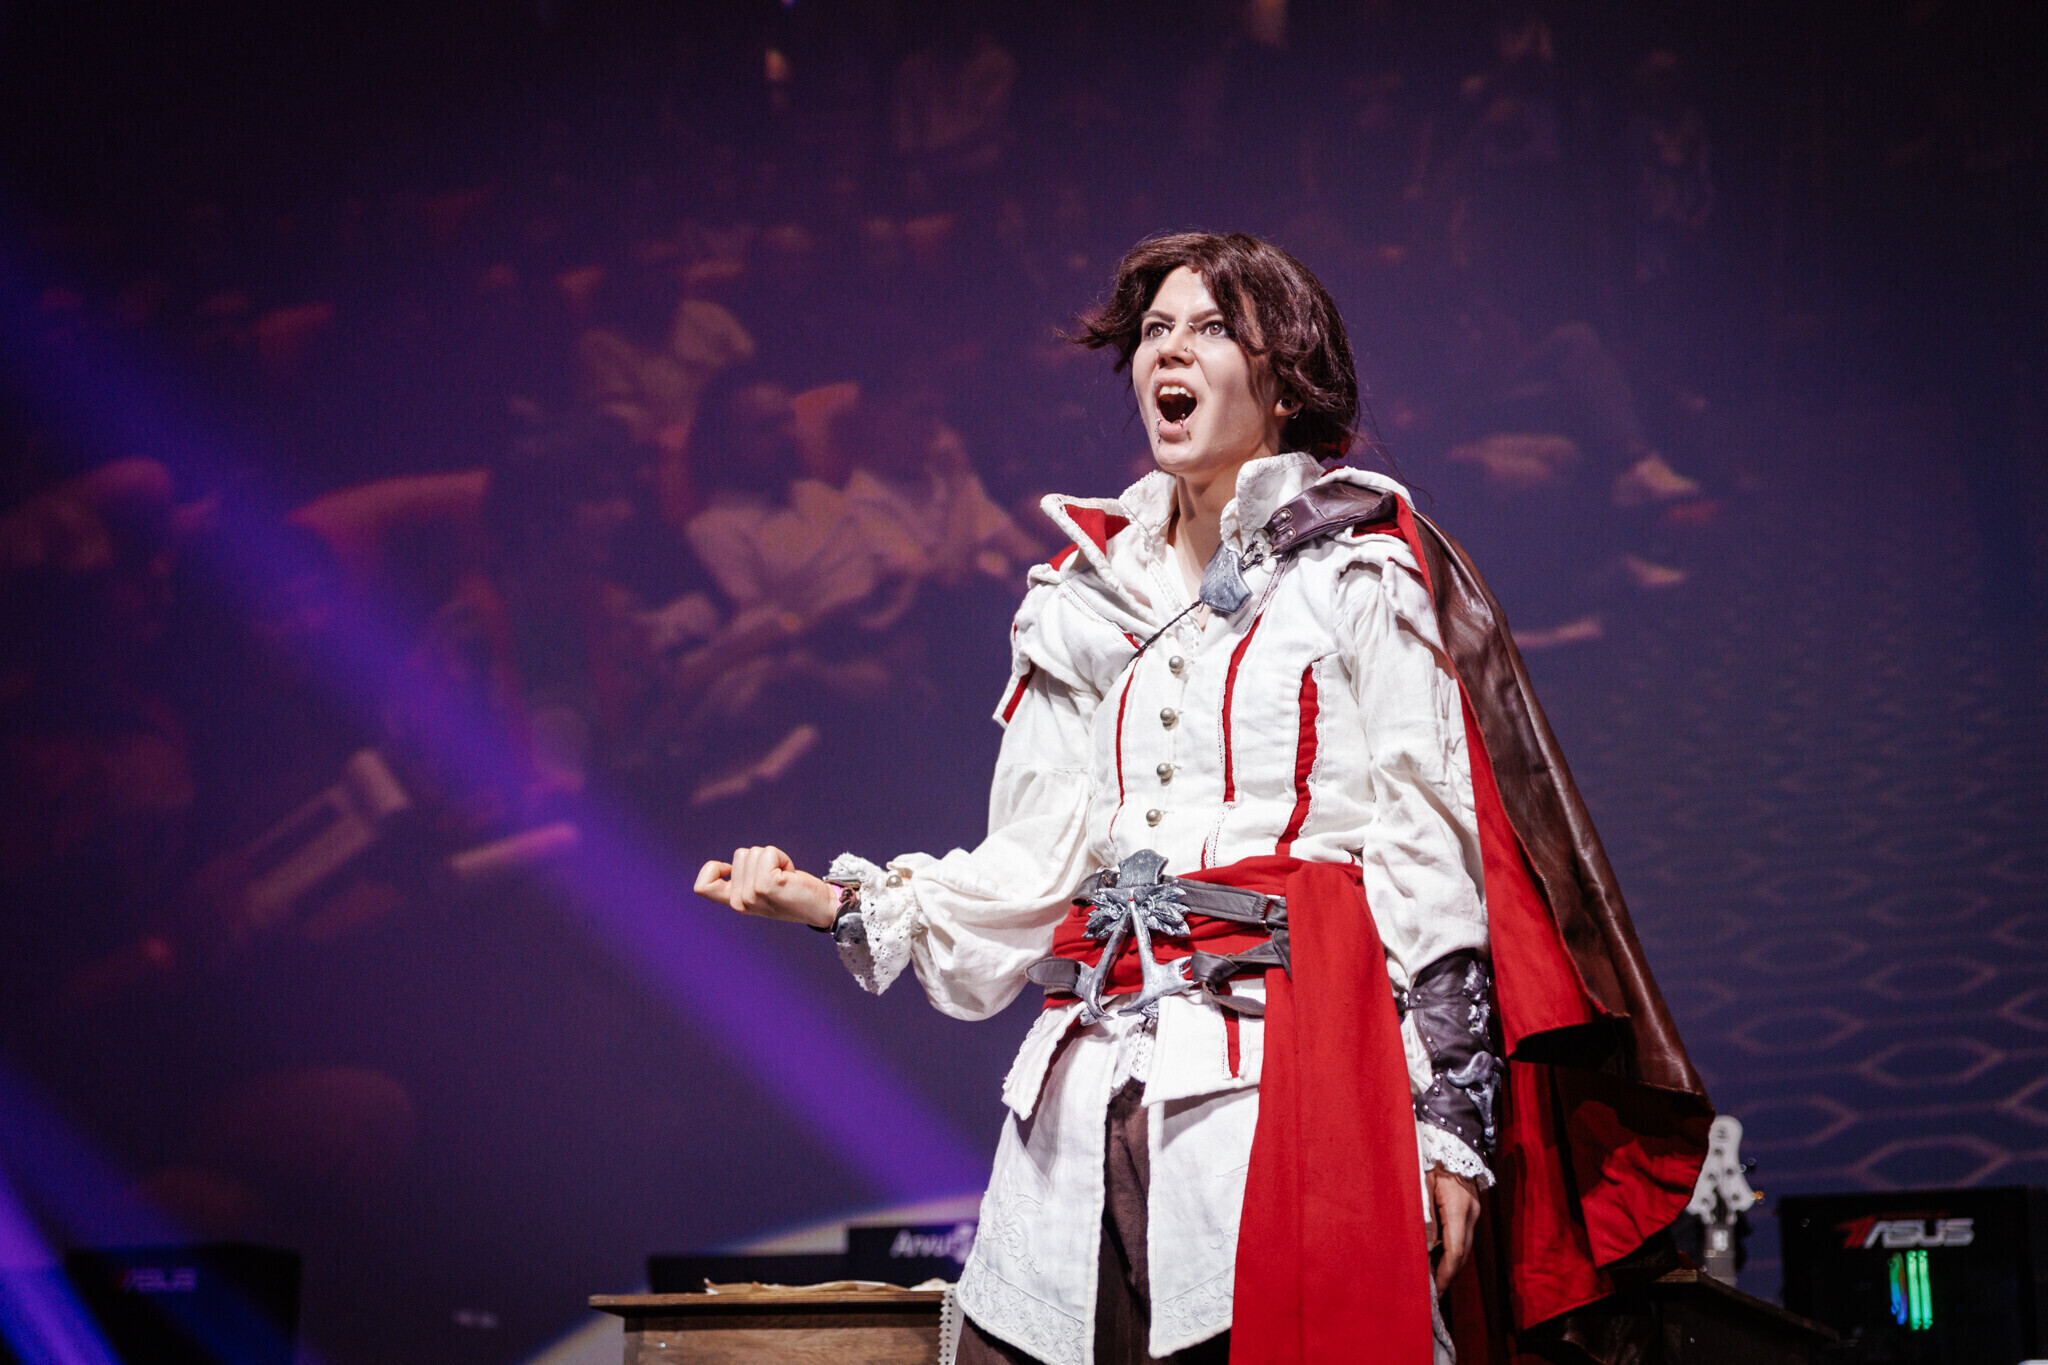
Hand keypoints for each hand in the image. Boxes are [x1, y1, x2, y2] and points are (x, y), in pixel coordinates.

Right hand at [694, 845, 838, 928]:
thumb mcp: (759, 890)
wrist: (821, 907)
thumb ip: (741, 881)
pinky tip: (789, 874)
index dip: (712, 869)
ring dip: (773, 858)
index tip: (732, 870)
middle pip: (739, 855)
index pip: (702, 887)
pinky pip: (768, 852)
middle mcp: (740, 902)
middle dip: (761, 859)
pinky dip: (781, 857)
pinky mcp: (767, 884)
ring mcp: (752, 894)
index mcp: (735, 903)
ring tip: (784, 877)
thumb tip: (726, 867)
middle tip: (777, 878)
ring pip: (753, 852)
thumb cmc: (792, 893)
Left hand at [1428, 1167, 1481, 1293]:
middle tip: (1432, 1290)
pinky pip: (1463, 1235)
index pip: (1455, 1251)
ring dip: (1450, 1262)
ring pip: (1464, 1246)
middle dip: (1448, 1273)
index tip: (1435, 1289)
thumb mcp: (1421, 1185)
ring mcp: (1473, 1211)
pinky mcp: (1470, 1208)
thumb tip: (1425, 1248)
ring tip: (1432, 1276)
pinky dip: (1452, 1248)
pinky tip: (1437, 1254)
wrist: (1450, 1138)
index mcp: (1458, 1208)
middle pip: (1463, 1253)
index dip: (1445, 1273)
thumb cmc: (1429, 1158)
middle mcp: (1471, 1213)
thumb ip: (1423, 1216)